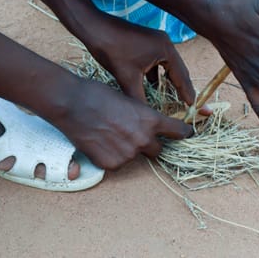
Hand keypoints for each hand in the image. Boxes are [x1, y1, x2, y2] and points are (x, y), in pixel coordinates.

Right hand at [53, 79, 192, 168]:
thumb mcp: (129, 100)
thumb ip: (142, 116)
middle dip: (149, 144)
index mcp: (151, 120)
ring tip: (108, 134)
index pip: (178, 132)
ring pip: (134, 157)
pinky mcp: (111, 164)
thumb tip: (146, 124)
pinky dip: (111, 156)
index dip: (183, 133)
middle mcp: (144, 139)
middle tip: (133, 135)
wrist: (72, 103)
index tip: (187, 134)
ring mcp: (128, 154)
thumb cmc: (98, 94)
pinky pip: (117, 164)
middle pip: (158, 150)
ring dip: (127, 149)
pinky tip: (99, 143)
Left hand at [78, 11, 195, 105]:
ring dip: (168, 81)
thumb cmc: (111, 49)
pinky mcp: (147, 42)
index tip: (192, 106)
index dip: (187, 92)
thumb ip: (139, 98)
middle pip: (178, 70)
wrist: (95, 27)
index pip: (181, 76)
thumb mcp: (127, 77)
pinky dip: (157, 74)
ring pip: (167, 66)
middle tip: (187, 104)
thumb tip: (146, 117)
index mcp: (166, 50)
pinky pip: (157, 61)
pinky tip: (153, 85)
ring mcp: (157, 41)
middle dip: (181, 87)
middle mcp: (165, 43)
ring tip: (173, 97)